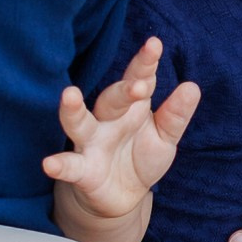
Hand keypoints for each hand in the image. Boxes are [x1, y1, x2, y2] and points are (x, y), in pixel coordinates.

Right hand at [44, 38, 198, 219]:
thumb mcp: (165, 138)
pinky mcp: (83, 171)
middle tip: (139, 85)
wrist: (122, 197)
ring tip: (69, 94)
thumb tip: (192, 86)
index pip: (139, 79)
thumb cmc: (142, 157)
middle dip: (123, 90)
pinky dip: (59, 164)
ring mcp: (92, 143)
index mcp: (133, 107)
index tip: (154, 44)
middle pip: (112, 98)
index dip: (145, 63)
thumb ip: (176, 115)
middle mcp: (109, 119)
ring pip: (80, 123)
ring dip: (73, 110)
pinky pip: (70, 165)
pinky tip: (49, 164)